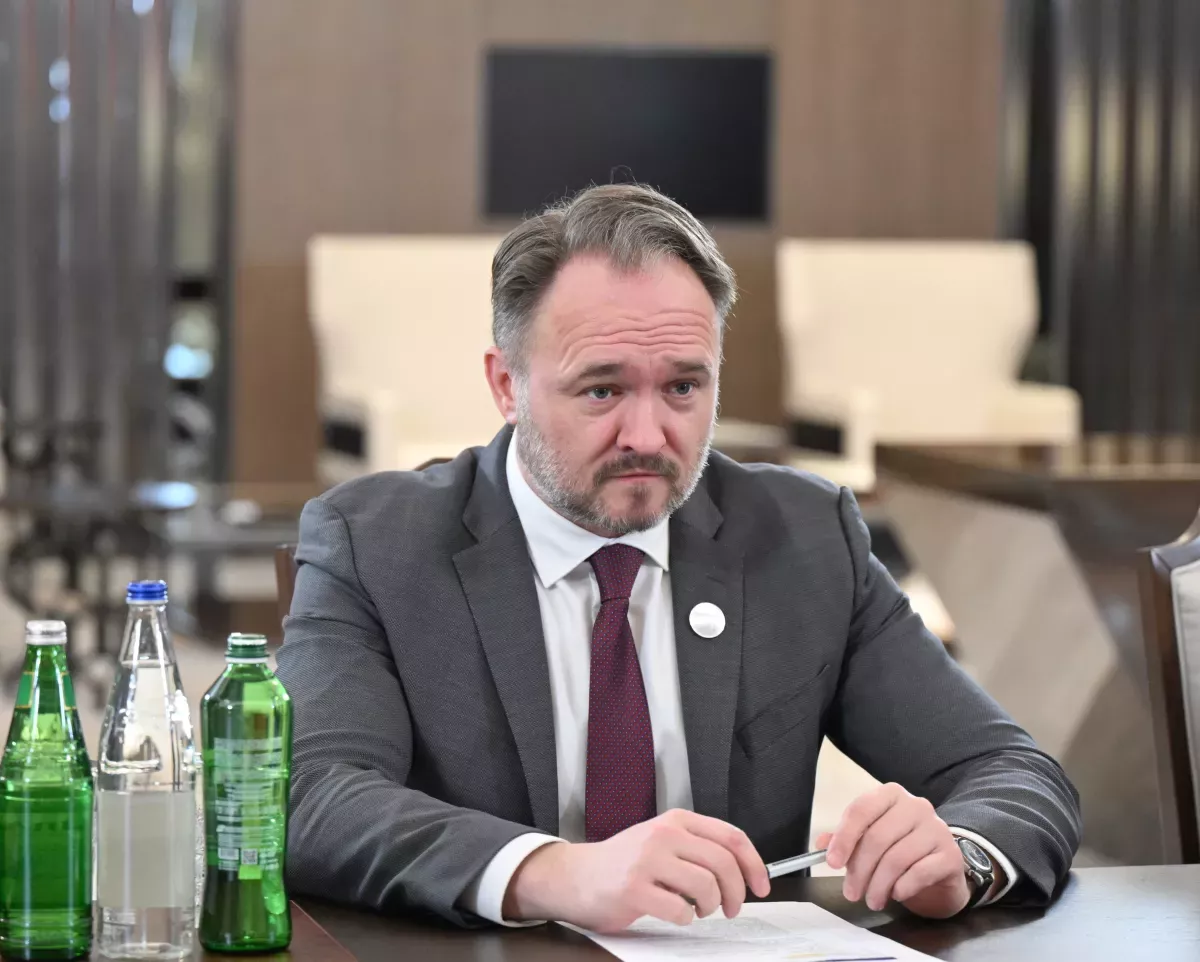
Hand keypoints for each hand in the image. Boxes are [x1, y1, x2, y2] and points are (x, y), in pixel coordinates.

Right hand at [502, 809, 770, 931]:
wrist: (577, 875)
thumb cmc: (625, 862)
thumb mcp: (663, 841)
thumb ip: (698, 847)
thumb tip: (745, 871)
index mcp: (676, 821)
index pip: (731, 837)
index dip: (754, 865)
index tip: (761, 886)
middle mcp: (663, 835)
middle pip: (723, 864)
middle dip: (735, 893)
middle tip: (730, 908)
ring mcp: (647, 861)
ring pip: (705, 887)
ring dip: (709, 907)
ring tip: (697, 910)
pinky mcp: (633, 889)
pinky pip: (680, 910)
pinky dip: (685, 919)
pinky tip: (674, 913)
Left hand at [816, 782, 969, 918]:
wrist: (940, 868)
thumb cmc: (901, 849)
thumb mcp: (872, 840)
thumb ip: (847, 838)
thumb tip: (821, 843)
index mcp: (891, 795)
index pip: (861, 810)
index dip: (844, 837)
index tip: (832, 863)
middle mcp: (916, 806)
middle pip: (877, 838)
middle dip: (859, 870)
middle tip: (851, 893)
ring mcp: (937, 829)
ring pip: (897, 858)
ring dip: (878, 885)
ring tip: (871, 900)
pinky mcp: (951, 855)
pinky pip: (920, 872)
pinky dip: (902, 887)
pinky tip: (896, 895)